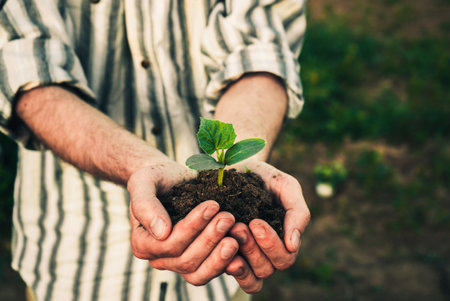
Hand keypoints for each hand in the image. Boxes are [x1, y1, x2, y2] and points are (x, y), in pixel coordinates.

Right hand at [127, 162, 239, 285]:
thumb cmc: (156, 178)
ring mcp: (179, 263)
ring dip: (220, 254)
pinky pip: (211, 272)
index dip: (192, 227)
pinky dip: (227, 262)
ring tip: (237, 231)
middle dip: (209, 238)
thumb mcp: (144, 182)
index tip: (212, 205)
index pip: (168, 244)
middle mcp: (159, 258)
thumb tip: (162, 233)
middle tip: (228, 217)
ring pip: (199, 272)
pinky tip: (242, 244)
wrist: (171, 179)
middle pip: (185, 260)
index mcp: (143, 243)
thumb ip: (145, 205)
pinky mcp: (199, 262)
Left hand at [225, 160, 309, 292]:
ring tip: (230, 232)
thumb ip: (297, 212)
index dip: (271, 244)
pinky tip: (222, 252)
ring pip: (252, 276)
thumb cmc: (262, 177)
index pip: (285, 258)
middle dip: (254, 249)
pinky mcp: (226, 255)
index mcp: (283, 239)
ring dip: (241, 255)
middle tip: (239, 226)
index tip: (255, 222)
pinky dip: (231, 268)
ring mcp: (246, 256)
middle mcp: (265, 253)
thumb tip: (293, 245)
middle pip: (267, 269)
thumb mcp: (285, 186)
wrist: (232, 164)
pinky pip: (233, 274)